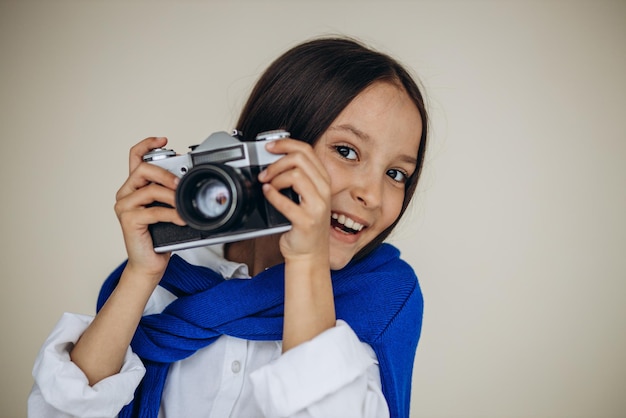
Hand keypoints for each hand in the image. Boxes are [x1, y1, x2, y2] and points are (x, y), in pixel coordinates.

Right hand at [114, 137, 185, 280]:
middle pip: (142, 169)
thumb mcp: (167, 208)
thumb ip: (170, 193)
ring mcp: (124, 207)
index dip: (147, 144)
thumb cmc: (159, 237)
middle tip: (181, 183)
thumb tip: (188, 180)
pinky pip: (153, 210)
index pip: (134, 157)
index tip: (164, 139)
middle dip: (165, 173)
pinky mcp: (128, 220)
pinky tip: (182, 219)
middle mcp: (125, 194)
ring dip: (171, 195)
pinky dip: (172, 213)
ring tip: (183, 203)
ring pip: (149, 189)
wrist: (149, 264)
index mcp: (134, 187)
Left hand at [258, 138, 330, 264]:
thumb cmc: (304, 225)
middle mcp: (324, 191)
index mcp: (323, 181)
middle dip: (277, 161)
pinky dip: (272, 195)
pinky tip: (267, 194)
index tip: (270, 146)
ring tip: (267, 185)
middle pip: (300, 159)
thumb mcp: (305, 196)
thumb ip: (298, 178)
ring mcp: (317, 206)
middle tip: (264, 172)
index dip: (286, 144)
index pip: (307, 150)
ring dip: (275, 177)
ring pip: (296, 175)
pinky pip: (286, 202)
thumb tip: (273, 159)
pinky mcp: (307, 221)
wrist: (308, 254)